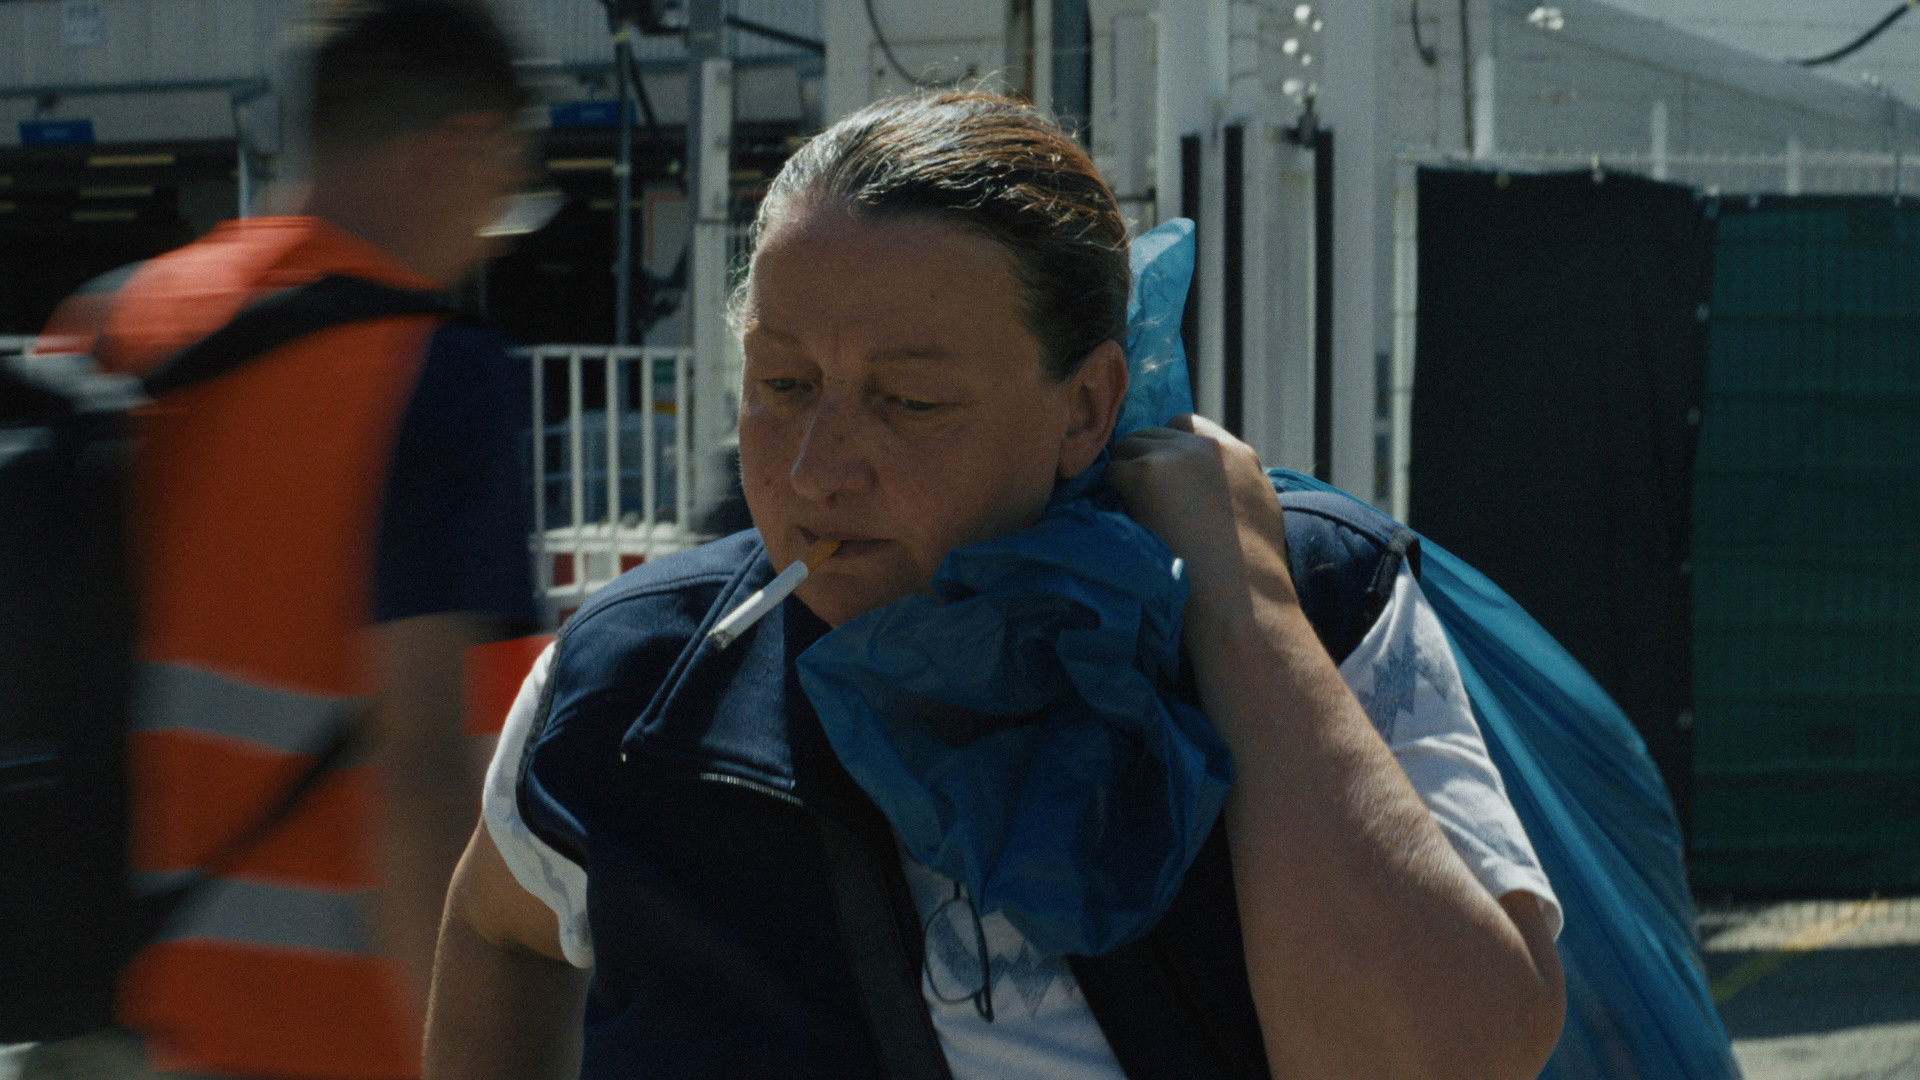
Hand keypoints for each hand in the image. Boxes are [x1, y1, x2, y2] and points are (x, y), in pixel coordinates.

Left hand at [1108, 415, 1297, 624]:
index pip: (1186, 426)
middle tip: (1135, 498)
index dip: (1167, 450)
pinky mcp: (1146, 472)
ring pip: (1128, 448)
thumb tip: (1203, 489)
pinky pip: (1111, 472)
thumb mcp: (1256, 512)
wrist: (1240, 597)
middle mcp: (1207, 446)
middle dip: (1140, 461)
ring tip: (1127, 510)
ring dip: (1124, 476)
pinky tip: (1120, 519)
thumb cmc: (1250, 575)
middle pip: (1152, 434)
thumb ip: (1232, 487)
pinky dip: (1110, 493)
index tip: (1160, 478)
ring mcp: (1175, 455)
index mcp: (1237, 454)